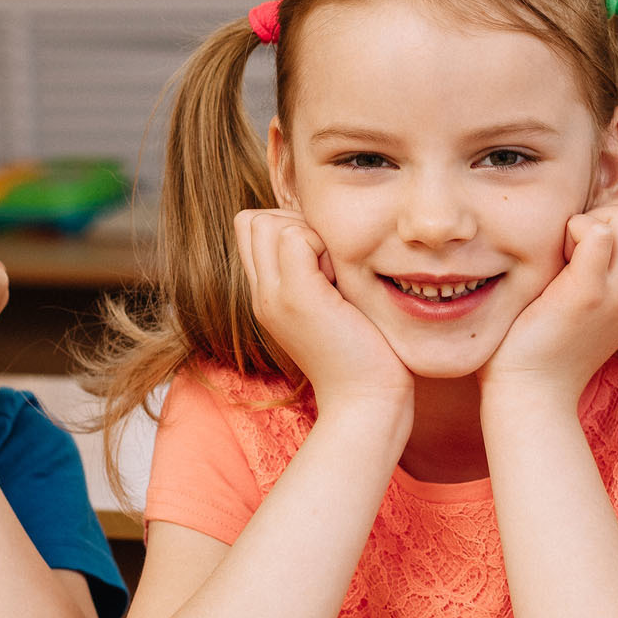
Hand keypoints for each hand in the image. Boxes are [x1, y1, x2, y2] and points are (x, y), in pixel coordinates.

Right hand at [235, 208, 410, 422]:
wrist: (365, 398)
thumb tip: (323, 231)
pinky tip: (342, 281)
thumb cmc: (362, 351)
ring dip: (309, 234)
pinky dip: (323, 245)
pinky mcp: (296, 297)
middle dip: (295, 225)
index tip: (323, 262)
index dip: (288, 227)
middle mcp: (261, 295)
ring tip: (335, 275)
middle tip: (329, 266)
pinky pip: (294, 236)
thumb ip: (317, 270)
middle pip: (253, 220)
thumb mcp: (331, 302)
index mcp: (267, 295)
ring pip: (268, 222)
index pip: (252, 228)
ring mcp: (273, 296)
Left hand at [479, 194, 617, 407]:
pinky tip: (551, 260)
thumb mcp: (582, 303)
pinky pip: (597, 230)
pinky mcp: (590, 292)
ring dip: (586, 220)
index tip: (571, 250)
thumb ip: (592, 266)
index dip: (604, 218)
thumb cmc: (541, 345)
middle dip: (599, 212)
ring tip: (560, 256)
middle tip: (563, 249)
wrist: (531, 393)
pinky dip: (569, 230)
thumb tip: (579, 224)